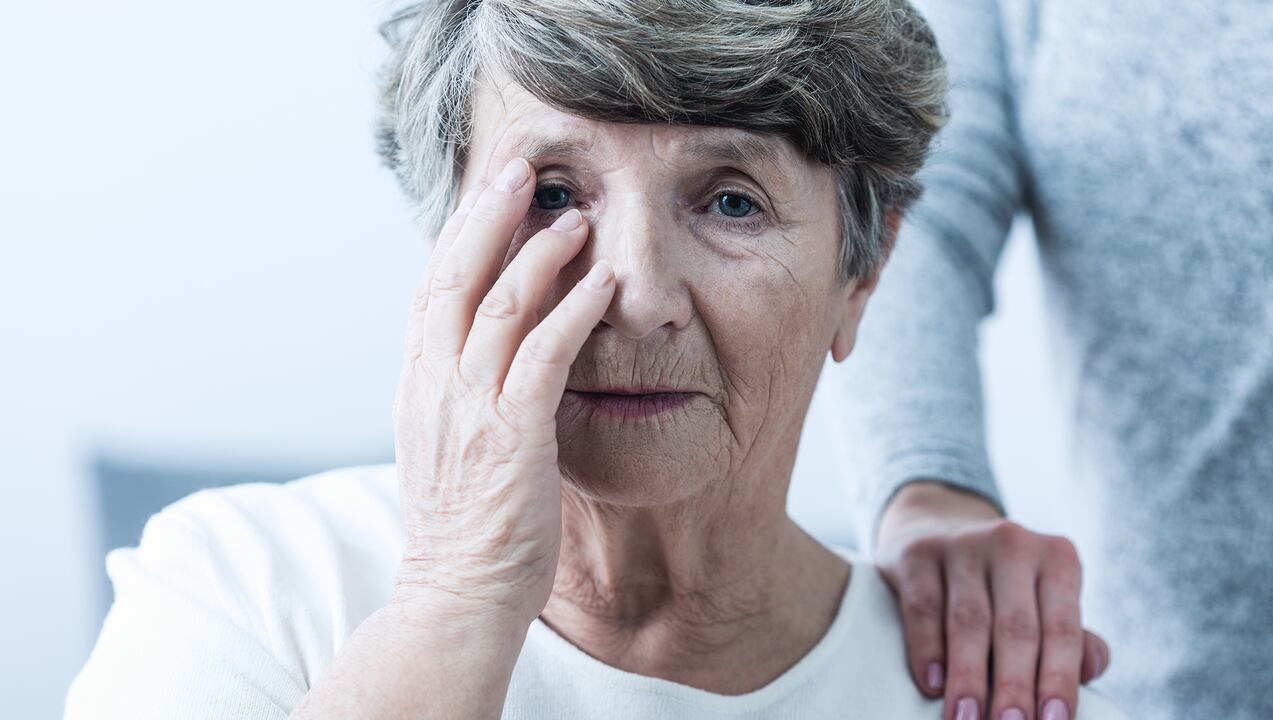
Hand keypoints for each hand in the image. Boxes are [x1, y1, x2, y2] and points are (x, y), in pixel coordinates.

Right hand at [391, 156, 615, 624]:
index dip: (458, 235)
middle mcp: (435, 386)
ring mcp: (470, 408)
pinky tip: (603, 283)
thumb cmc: (462, 530)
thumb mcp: (443, 448)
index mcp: (418, 387)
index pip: (431, 290)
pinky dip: (574, 312)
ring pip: (498, 305)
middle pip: (455, 278)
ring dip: (539, 253)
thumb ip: (455, 395)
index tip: (487, 194)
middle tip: (520, 169)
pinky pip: (544, 355)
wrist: (456, 596)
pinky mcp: (513, 435)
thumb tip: (475, 356)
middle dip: (487, 216)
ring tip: (575, 216)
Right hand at [875, 482, 1109, 719]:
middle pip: (1015, 628)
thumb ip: (1071, 638)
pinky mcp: (916, 553)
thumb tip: (1091, 669)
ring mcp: (961, 545)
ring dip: (968, 679)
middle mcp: (1012, 544)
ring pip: (968, 621)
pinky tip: (932, 685)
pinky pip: (923, 606)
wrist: (939, 527)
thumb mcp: (1043, 600)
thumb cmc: (1004, 585)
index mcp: (1056, 558)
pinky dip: (927, 649)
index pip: (1062, 629)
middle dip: (1013, 687)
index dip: (1059, 680)